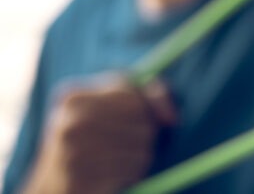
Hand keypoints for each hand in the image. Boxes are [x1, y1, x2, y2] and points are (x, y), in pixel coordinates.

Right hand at [23, 76, 176, 193]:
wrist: (55, 185)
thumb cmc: (92, 137)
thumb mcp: (113, 105)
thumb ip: (150, 95)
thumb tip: (171, 118)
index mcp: (72, 97)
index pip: (134, 96)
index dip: (148, 108)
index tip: (143, 117)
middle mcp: (67, 123)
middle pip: (142, 123)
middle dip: (147, 133)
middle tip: (133, 141)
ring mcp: (69, 153)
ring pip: (142, 148)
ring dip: (142, 155)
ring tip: (124, 157)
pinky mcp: (79, 180)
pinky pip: (132, 171)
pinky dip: (134, 172)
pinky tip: (118, 173)